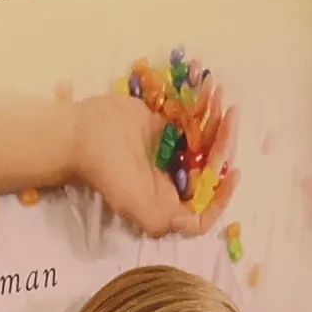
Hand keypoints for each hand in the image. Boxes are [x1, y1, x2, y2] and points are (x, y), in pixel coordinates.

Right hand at [70, 89, 238, 239]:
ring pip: (205, 140)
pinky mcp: (165, 126)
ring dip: (217, 119)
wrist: (79, 132)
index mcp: (167, 203)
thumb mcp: (131, 202)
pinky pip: (192, 118)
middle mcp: (172, 180)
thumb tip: (193, 223)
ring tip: (218, 94)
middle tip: (230, 118)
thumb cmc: (104, 169)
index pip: (204, 208)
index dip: (222, 196)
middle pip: (211, 167)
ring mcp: (170, 152)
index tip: (232, 173)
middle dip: (224, 143)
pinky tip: (208, 88)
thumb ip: (162, 219)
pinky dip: (203, 104)